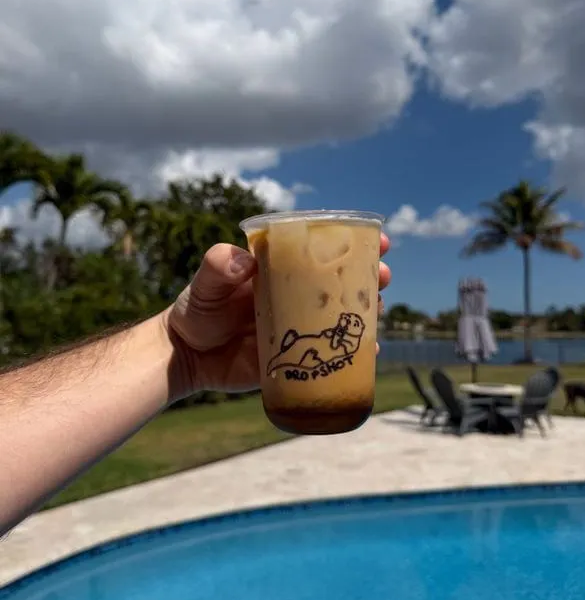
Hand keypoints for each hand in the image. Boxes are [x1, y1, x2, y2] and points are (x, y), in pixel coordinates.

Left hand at [166, 237, 391, 397]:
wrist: (187, 357)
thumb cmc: (197, 311)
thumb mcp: (205, 283)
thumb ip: (218, 267)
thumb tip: (244, 261)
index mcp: (283, 270)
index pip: (324, 250)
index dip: (355, 243)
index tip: (379, 240)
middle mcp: (298, 296)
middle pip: (344, 283)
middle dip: (371, 277)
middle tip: (383, 276)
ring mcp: (302, 327)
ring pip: (344, 317)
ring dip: (368, 312)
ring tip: (377, 309)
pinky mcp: (300, 359)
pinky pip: (335, 356)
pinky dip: (356, 354)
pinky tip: (371, 351)